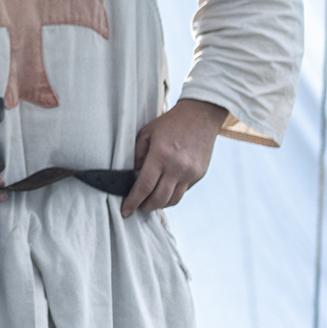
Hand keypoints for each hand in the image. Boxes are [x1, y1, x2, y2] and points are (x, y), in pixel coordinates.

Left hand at [122, 98, 228, 217]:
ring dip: (159, 205)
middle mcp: (177, 167)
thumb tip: (131, 175)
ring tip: (149, 202)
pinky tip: (163, 192)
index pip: (144, 186)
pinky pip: (183, 192)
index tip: (125, 211)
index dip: (133, 201)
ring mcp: (190, 172)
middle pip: (159, 198)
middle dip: (145, 207)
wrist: (201, 116)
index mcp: (161, 155)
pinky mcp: (199, 174)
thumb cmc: (170, 123)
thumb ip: (137, 155)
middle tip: (136, 207)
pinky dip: (171, 196)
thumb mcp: (147, 133)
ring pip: (173, 200)